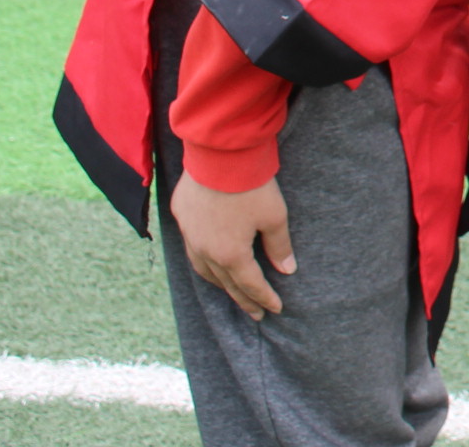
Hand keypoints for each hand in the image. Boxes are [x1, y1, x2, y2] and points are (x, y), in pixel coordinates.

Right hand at [169, 172, 293, 321]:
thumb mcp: (274, 216)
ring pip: (204, 270)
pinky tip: (209, 260)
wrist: (220, 154)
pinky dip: (204, 262)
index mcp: (230, 255)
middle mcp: (205, 251)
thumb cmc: (252, 186)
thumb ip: (279, 246)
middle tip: (256, 313)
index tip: (275, 309)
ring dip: (220, 283)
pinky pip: (191, 249)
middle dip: (243, 299)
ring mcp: (189, 235)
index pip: (250, 284)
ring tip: (233, 291)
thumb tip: (287, 270)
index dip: (264, 297)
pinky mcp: (182, 217)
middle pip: (226, 283)